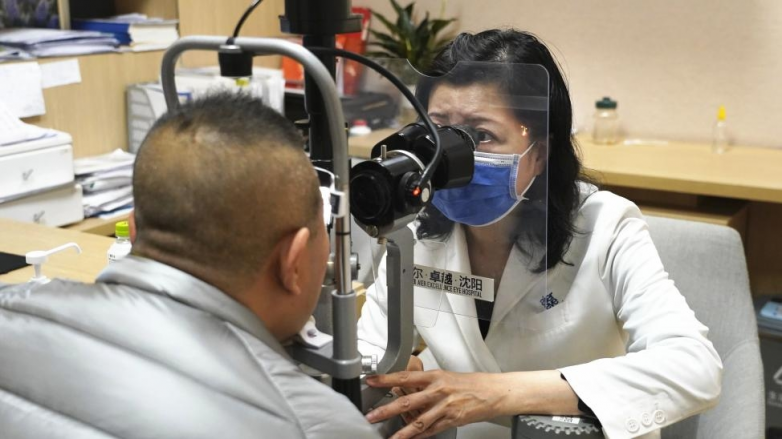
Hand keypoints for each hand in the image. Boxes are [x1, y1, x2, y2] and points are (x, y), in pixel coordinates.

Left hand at [365, 370, 503, 438]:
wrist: (492, 392)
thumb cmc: (469, 383)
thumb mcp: (445, 377)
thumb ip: (425, 384)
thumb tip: (404, 387)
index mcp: (435, 376)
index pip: (405, 376)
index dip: (386, 379)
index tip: (372, 381)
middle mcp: (438, 390)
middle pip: (407, 401)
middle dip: (387, 409)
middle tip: (372, 416)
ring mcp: (444, 406)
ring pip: (418, 421)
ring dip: (401, 431)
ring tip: (390, 438)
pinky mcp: (452, 420)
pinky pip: (432, 430)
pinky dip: (419, 437)